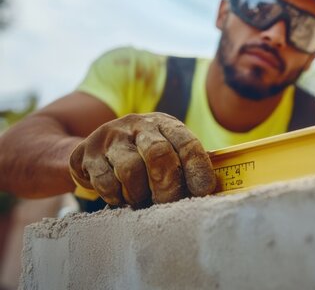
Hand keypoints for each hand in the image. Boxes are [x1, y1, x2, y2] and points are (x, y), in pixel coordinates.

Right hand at [69, 112, 215, 207]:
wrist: (93, 148)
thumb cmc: (141, 155)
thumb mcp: (165, 149)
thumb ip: (185, 165)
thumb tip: (212, 193)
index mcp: (165, 124)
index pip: (187, 142)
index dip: (198, 168)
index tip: (203, 192)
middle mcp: (139, 125)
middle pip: (159, 154)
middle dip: (168, 186)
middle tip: (169, 204)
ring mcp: (112, 137)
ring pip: (131, 170)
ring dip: (139, 194)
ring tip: (141, 200)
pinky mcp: (87, 152)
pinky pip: (105, 181)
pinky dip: (116, 196)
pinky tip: (120, 197)